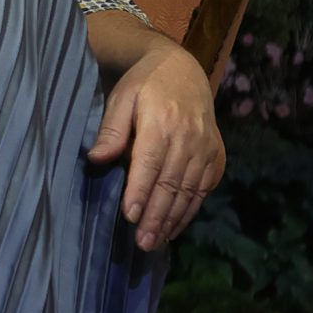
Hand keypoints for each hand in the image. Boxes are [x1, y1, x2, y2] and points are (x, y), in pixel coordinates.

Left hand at [86, 29, 225, 252]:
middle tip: (142, 242)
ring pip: (190, 191)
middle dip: (157, 216)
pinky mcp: (217, 155)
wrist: (182, 70)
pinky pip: (204, 188)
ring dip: (173, 219)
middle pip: (172, 183)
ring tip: (155, 241)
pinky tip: (175, 227)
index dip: (141, 192)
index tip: (130, 217)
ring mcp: (206, 148)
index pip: (150, 164)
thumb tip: (96, 159)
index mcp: (161, 122)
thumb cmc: (143, 85)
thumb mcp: (121, 98)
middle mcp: (188, 138)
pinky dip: (190, 210)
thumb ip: (111, 129)